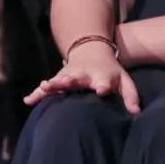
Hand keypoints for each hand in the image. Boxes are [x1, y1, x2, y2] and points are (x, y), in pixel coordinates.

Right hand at [24, 40, 139, 113]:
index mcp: (101, 75)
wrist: (91, 50)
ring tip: (45, 87)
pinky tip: (28, 100)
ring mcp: (69, 75)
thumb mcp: (124, 81)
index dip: (103, 85)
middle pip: (77, 78)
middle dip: (71, 80)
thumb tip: (136, 113)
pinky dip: (37, 93)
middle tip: (65, 83)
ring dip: (52, 84)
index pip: (103, 81)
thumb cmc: (110, 72)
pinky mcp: (59, 79)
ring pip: (59, 80)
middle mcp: (84, 74)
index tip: (102, 90)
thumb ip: (130, 96)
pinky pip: (46, 88)